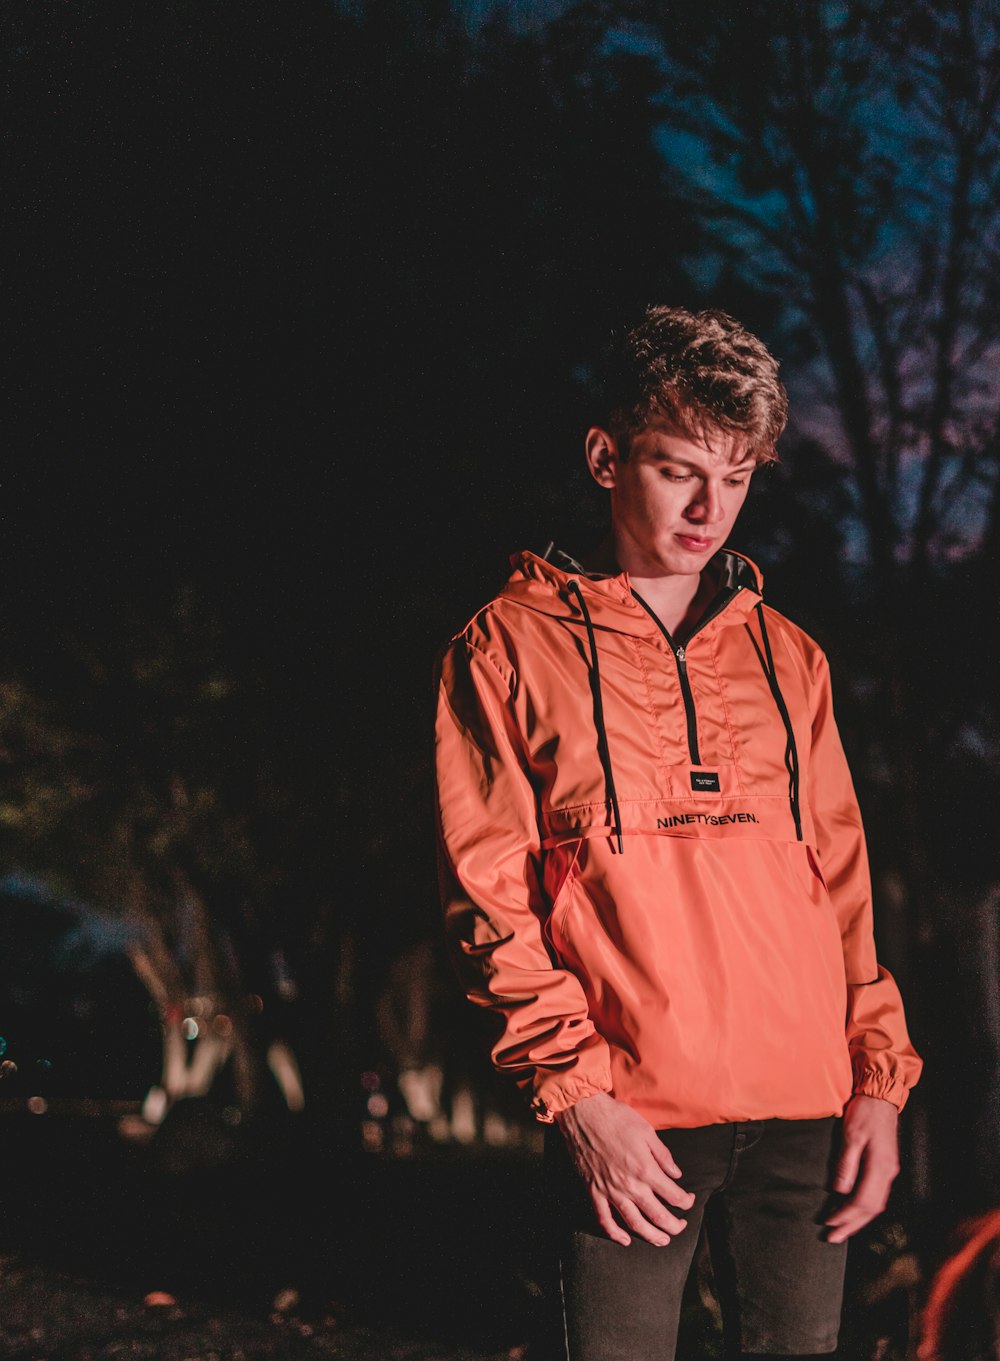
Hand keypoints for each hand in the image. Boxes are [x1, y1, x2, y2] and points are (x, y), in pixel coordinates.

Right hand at [555, 1093, 694, 1246]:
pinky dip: (615, 1233)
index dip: (686, 1201)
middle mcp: (630, 1185)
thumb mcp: (647, 1131)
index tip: (689, 1200)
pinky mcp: (594, 1191)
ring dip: (651, 1236)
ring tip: (662, 1240)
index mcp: (645, 1169)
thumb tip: (676, 1174)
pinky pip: (604, 1219)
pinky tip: (625, 1239)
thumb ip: (663, 1156)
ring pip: (634, 1224)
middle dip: (674, 1226)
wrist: (583, 1113)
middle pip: (658, 1216)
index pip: (673, 1195)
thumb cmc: (616, 1118)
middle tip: (681, 1226)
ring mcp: (610, 1190)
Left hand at [824, 1094, 899, 1242]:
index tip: (829, 1224)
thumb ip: (846, 1164)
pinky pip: (876, 1195)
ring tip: (842, 1230)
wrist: (881, 1096)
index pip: (862, 1201)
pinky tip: (855, 1211)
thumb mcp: (851, 1135)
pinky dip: (864, 1208)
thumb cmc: (865, 1112)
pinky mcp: (886, 1166)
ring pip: (875, 1204)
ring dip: (858, 1219)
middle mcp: (887, 1173)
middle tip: (833, 1238)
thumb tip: (839, 1191)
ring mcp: (889, 1170)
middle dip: (851, 1225)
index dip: (845, 1216)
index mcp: (879, 1167)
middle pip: (871, 1209)